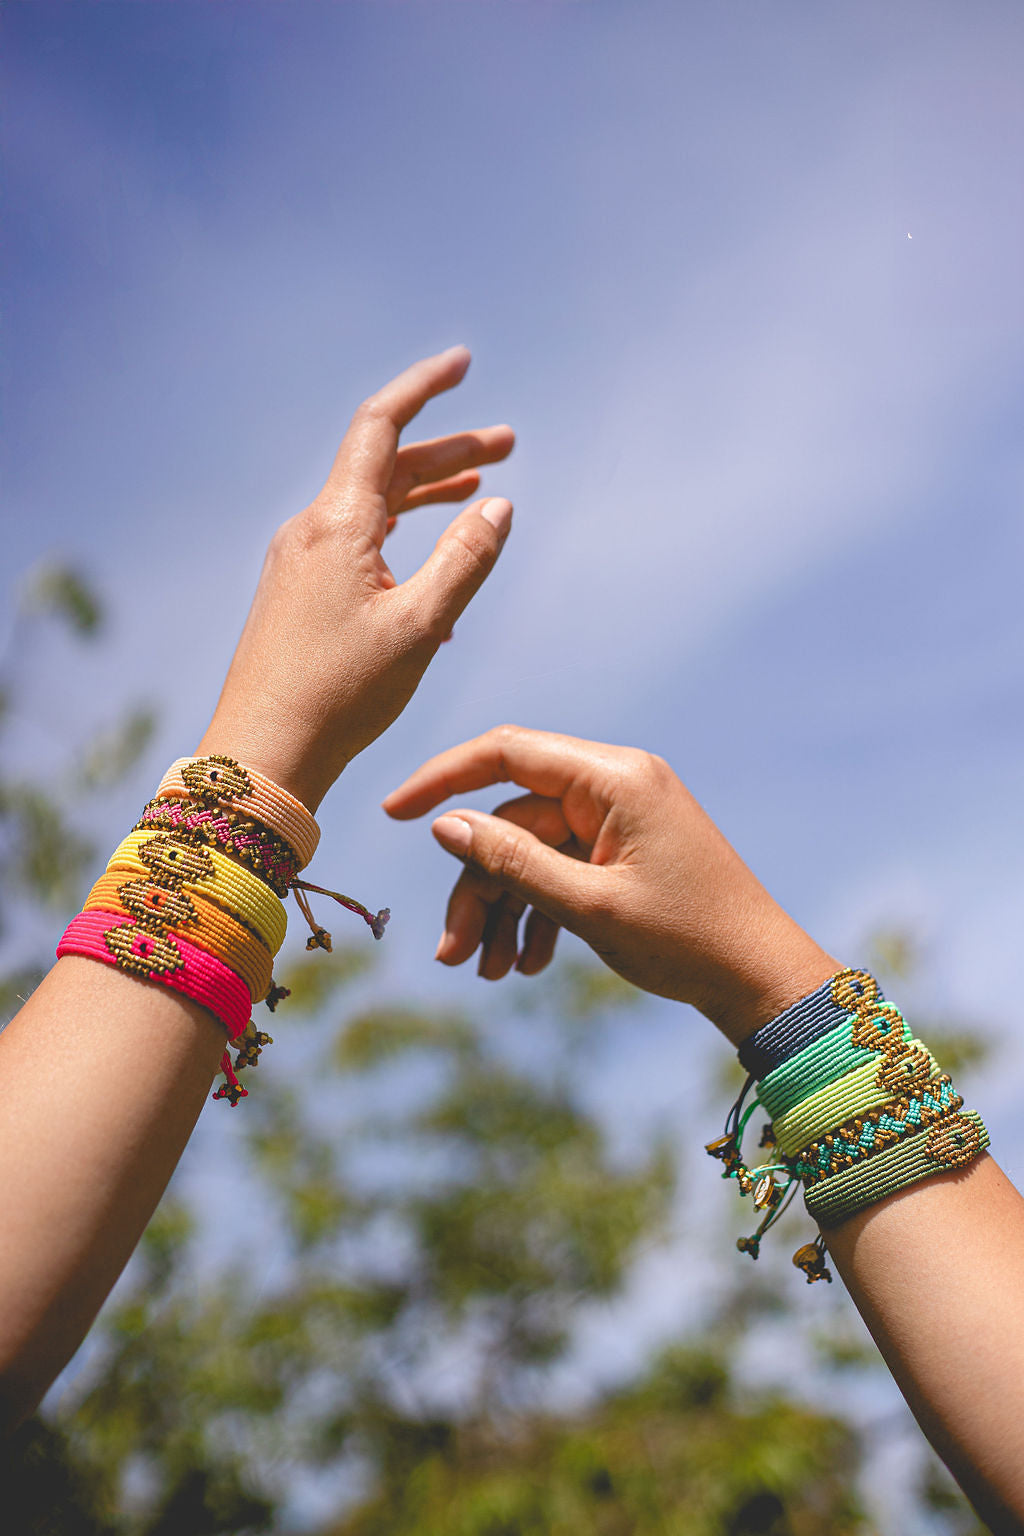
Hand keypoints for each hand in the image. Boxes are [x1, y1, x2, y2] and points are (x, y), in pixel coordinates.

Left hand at [197, 347, 513, 810]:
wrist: (264, 754)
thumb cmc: (341, 695)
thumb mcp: (421, 625)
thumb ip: (466, 559)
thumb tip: (499, 503)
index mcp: (337, 524)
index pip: (381, 426)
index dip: (425, 387)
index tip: (464, 363)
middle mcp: (312, 531)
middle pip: (385, 467)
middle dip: (448, 452)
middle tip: (508, 446)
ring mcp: (300, 563)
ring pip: (373, 508)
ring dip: (427, 496)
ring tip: (480, 494)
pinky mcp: (298, 595)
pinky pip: (359, 549)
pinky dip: (404, 545)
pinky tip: (441, 583)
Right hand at [383, 725, 835, 1043]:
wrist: (760, 980)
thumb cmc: (686, 940)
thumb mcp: (588, 906)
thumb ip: (513, 860)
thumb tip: (445, 824)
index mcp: (614, 779)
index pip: (506, 753)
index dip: (444, 779)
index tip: (393, 813)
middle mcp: (616, 787)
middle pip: (513, 820)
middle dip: (479, 888)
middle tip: (453, 957)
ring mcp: (620, 821)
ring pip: (531, 852)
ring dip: (503, 910)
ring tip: (489, 973)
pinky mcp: (624, 853)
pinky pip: (561, 870)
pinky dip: (537, 913)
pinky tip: (526, 964)